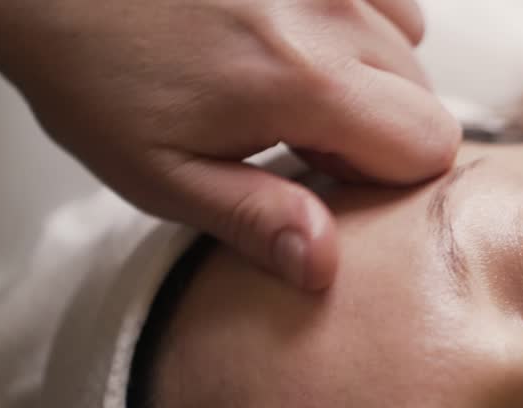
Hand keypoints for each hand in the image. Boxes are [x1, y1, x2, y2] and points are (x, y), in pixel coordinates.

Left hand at [0, 0, 459, 288]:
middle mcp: (329, 12)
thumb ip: (254, 220)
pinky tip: (300, 43)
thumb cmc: (94, 71)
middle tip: (301, 137)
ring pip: (409, 43)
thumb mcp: (161, 173)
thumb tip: (324, 266)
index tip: (329, 177)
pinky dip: (358, 27)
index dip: (388, 178)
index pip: (428, 144)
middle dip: (381, 131)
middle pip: (426, 96)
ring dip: (372, 76)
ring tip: (297, 87)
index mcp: (302, 80)